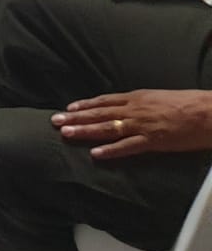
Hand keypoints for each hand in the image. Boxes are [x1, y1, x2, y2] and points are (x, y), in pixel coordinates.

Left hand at [51, 89, 211, 159]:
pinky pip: (128, 146)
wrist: (209, 111)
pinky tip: (95, 153)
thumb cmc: (189, 103)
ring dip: (85, 131)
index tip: (68, 108)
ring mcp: (143, 125)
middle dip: (76, 117)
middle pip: (99, 113)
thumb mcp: (160, 97)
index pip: (104, 101)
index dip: (85, 105)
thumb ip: (142, 103)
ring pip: (107, 128)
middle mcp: (135, 109)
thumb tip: (129, 106)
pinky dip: (110, 149)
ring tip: (65, 133)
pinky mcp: (154, 141)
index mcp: (137, 97)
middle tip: (54, 120)